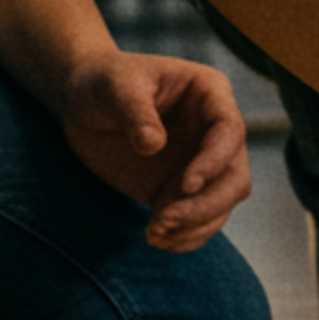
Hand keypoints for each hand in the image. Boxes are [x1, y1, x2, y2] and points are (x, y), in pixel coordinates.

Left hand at [57, 53, 252, 248]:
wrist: (83, 102)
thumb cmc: (103, 82)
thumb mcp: (115, 87)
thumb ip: (135, 112)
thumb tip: (153, 145)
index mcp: (210, 95)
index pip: (230, 131)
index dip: (214, 161)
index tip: (185, 185)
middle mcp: (214, 131)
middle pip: (235, 176)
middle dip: (206, 204)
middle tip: (163, 220)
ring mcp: (201, 162)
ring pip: (222, 203)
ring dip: (194, 225)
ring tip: (153, 233)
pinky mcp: (181, 188)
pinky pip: (198, 219)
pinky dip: (184, 236)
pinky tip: (156, 238)